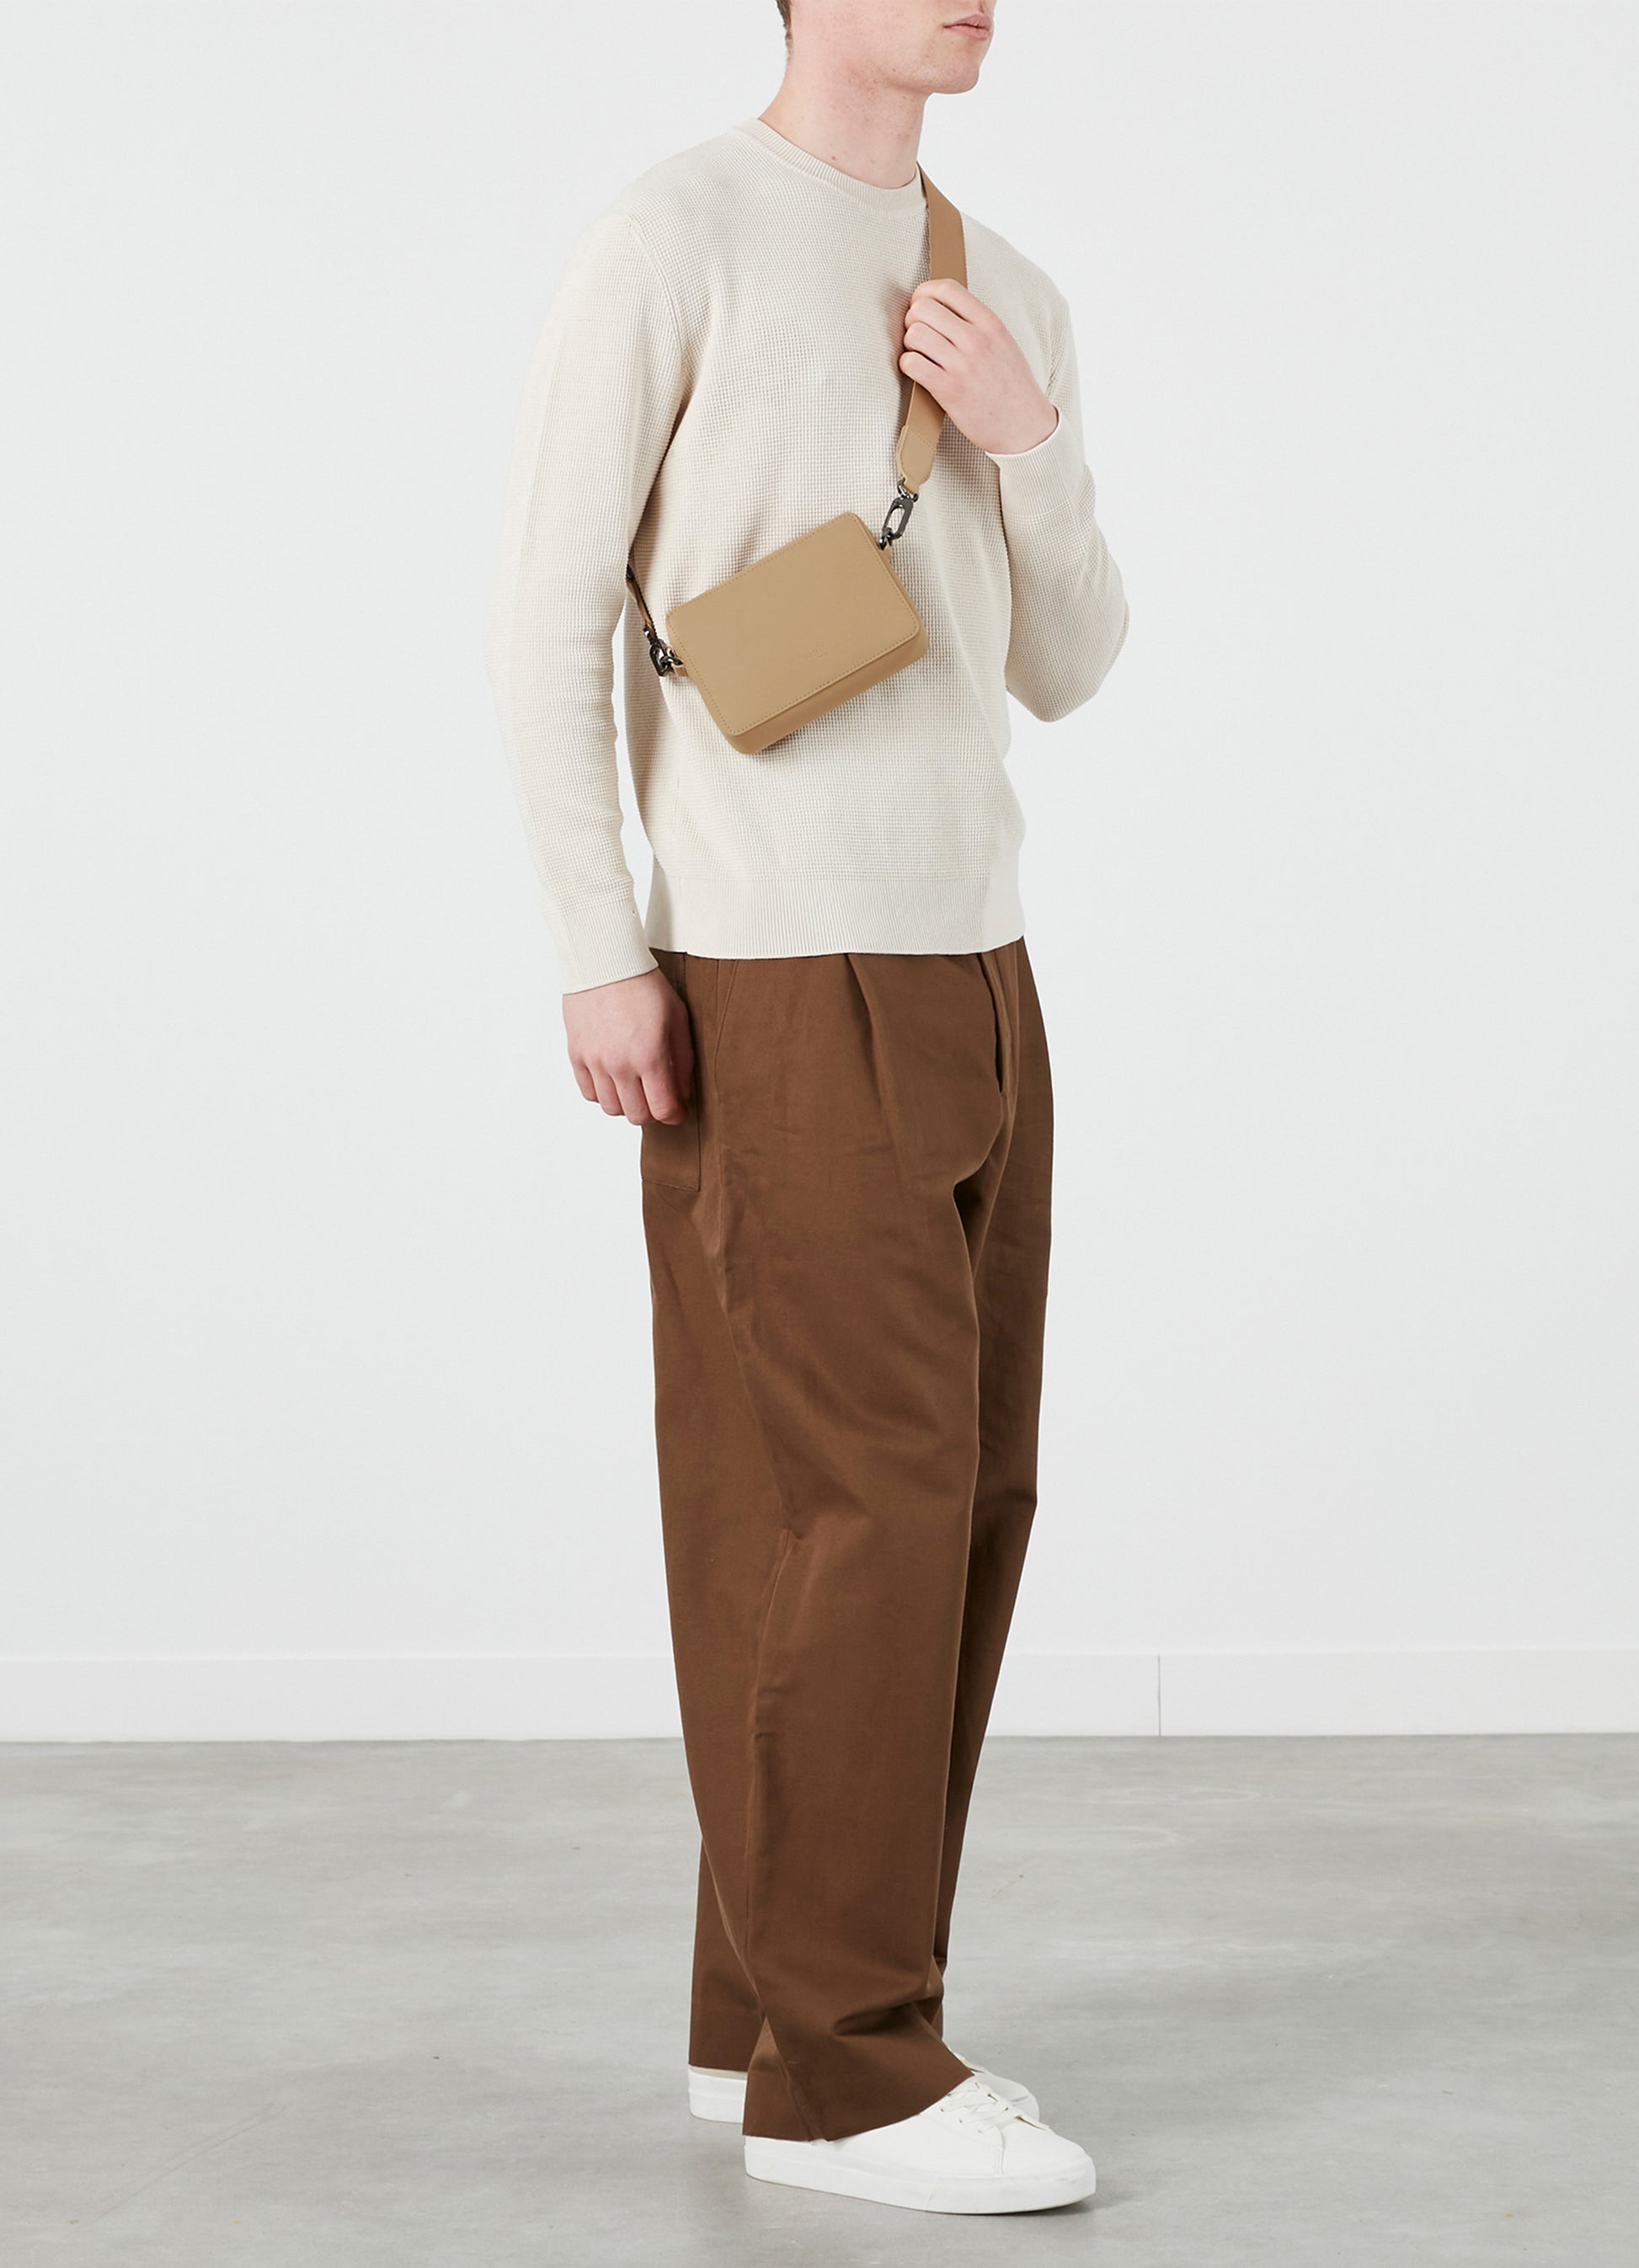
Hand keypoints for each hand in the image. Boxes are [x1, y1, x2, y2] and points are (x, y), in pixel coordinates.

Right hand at [563, 967, 693, 1125]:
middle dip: (652, 1112)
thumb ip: (682, 1061)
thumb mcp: (677, 1019)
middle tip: (657, 1098)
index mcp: (649, 1056)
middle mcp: (619, 1064)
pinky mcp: (576, 1053)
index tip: (678, 1110)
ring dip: (626, 1104)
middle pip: (636, 1115)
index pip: (662, 1109)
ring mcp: (594, 1061)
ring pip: (610, 1108)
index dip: (674, 1115)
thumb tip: (682, 1094)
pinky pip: (588, 1092)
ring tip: (635, 1087)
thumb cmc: (645, 985)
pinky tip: (613, 1079)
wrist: (605, 960)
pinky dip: (602, 1093)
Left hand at [898, 278, 1058, 456]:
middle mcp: (977, 340)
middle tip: (917, 334)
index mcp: (990, 324)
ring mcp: (963, 365)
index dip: (924, 294)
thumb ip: (977, 323)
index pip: (947, 289)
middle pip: (923, 308)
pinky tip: (917, 371)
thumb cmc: (1011, 385)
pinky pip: (912, 364)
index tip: (921, 307)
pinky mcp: (949, 390)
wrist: (1025, 426)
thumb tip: (942, 307)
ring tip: (919, 354)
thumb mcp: (1003, 343)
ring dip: (909, 344)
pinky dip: (907, 365)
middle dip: (912, 318)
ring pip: (915, 334)